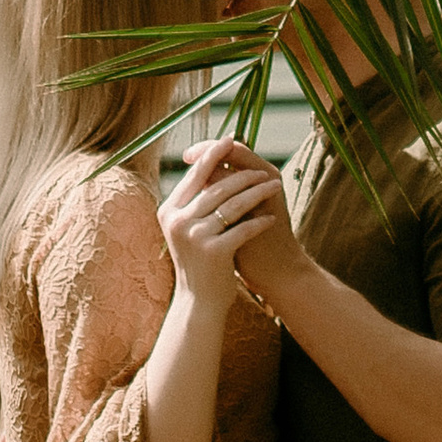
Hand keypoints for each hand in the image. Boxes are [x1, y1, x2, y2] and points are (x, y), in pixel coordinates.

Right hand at [161, 137, 295, 308]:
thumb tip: (211, 159)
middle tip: (264, 170)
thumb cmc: (200, 260)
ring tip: (274, 186)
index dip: (213, 154)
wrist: (200, 301)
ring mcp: (194, 236)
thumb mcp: (190, 227)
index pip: (194, 174)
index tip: (231, 139)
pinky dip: (260, 222)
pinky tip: (273, 217)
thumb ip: (195, 199)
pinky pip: (243, 229)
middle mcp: (177, 221)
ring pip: (232, 204)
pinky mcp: (214, 252)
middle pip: (216, 186)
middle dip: (243, 174)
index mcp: (168, 210)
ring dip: (257, 193)